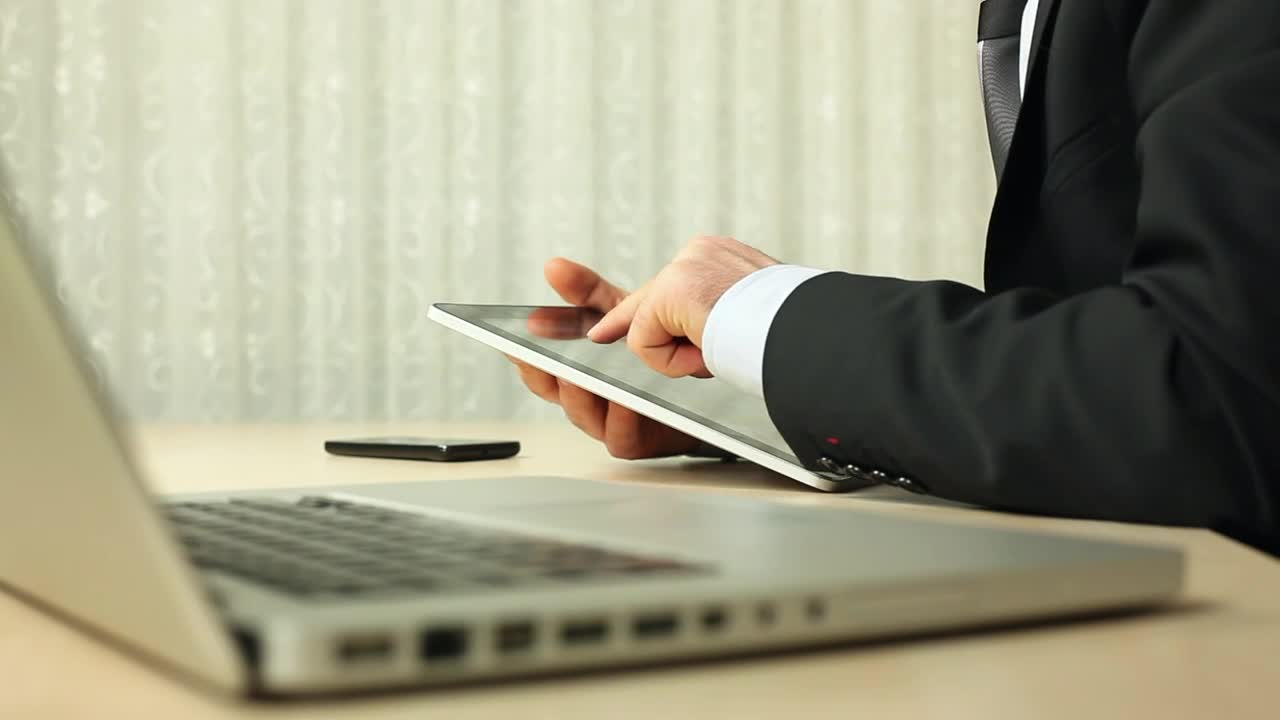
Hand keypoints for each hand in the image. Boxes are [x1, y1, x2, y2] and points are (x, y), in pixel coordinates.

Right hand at [506, 257, 700, 458]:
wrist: (706, 376)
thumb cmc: (660, 348)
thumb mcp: (624, 315)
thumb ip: (589, 295)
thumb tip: (553, 267)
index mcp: (579, 372)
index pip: (540, 368)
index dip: (524, 357)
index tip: (513, 342)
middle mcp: (590, 400)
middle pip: (554, 393)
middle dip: (544, 375)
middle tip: (540, 358)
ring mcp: (611, 423)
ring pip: (582, 415)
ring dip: (579, 395)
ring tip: (580, 375)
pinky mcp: (640, 442)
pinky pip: (620, 437)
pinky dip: (620, 419)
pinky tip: (625, 399)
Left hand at [588, 236, 777, 376]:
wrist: (806, 329)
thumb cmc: (790, 335)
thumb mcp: (744, 325)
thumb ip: (708, 324)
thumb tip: (686, 343)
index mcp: (721, 261)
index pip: (668, 286)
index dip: (629, 310)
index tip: (601, 328)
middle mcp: (701, 254)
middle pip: (644, 300)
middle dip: (614, 319)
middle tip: (594, 329)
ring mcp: (684, 267)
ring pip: (651, 330)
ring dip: (682, 357)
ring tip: (722, 352)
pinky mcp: (671, 290)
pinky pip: (647, 343)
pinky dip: (675, 362)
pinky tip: (707, 353)